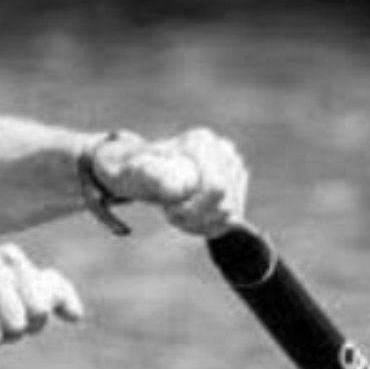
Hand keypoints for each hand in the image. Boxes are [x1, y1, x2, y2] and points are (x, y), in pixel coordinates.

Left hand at [103, 126, 248, 237]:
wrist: (139, 172)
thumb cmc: (133, 172)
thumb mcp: (134, 174)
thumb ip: (153, 177)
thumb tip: (178, 190)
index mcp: (202, 142)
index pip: (217, 189)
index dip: (193, 209)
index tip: (168, 209)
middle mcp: (223, 150)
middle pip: (226, 205)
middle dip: (197, 218)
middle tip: (171, 212)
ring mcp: (233, 167)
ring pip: (230, 216)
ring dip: (200, 224)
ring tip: (178, 212)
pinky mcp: (236, 185)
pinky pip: (232, 219)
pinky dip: (208, 226)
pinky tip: (190, 218)